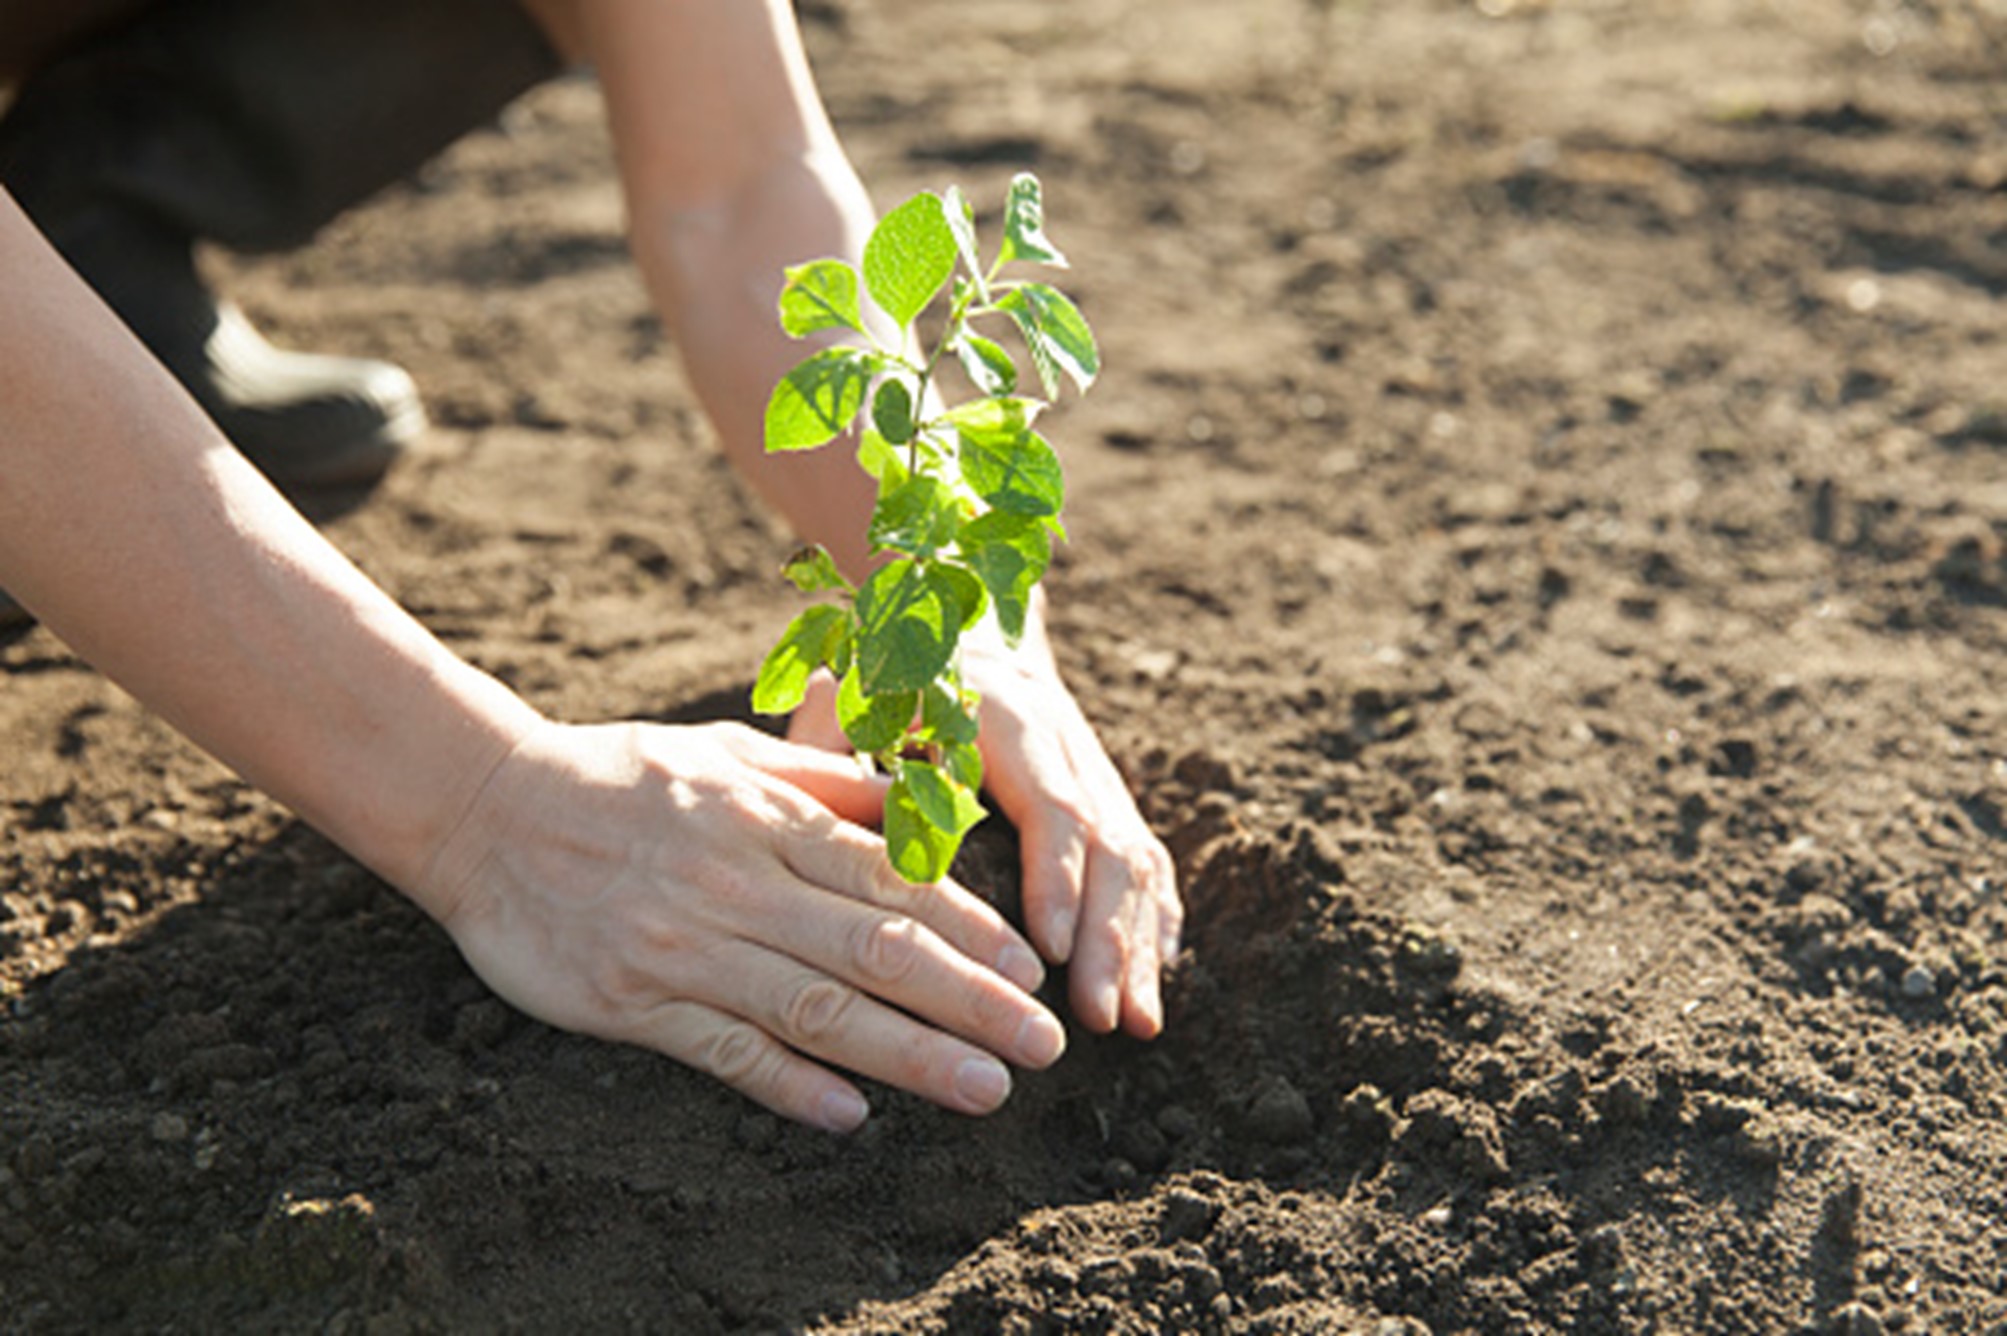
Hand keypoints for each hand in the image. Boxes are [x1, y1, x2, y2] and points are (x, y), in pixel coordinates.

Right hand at [415, 719, 1065, 1131]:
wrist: (483, 807)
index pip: (891, 882)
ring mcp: (686, 946)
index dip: (970, 928)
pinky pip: (724, 1049)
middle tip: (1042, 1044)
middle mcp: (740, 885)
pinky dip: (789, 1083)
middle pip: (877, 952)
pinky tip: (849, 1115)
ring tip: (984, 1090)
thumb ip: (821, 780)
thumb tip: (910, 800)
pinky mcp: (632, 999)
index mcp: (770, 822)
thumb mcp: (727, 754)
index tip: (1030, 967)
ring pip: (817, 1009)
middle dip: (972, 1002)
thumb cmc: (619, 776)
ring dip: (909, 1054)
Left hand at [791, 600, 1182, 1039]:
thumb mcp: (857, 693)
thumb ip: (841, 747)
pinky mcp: (1108, 796)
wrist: (965, 624)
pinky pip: (1146, 859)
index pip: (1048, 805)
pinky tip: (1158, 980)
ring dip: (1140, 945)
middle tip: (1101, 1017)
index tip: (1048, 950)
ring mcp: (1096, 772)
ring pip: (1137, 860)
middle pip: (1109, 844)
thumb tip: (849, 819)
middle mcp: (1068, 746)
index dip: (1055, 878)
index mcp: (1008, 721)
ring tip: (1137, 1026)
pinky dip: (1158, 920)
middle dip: (1110, 937)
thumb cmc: (892, 672)